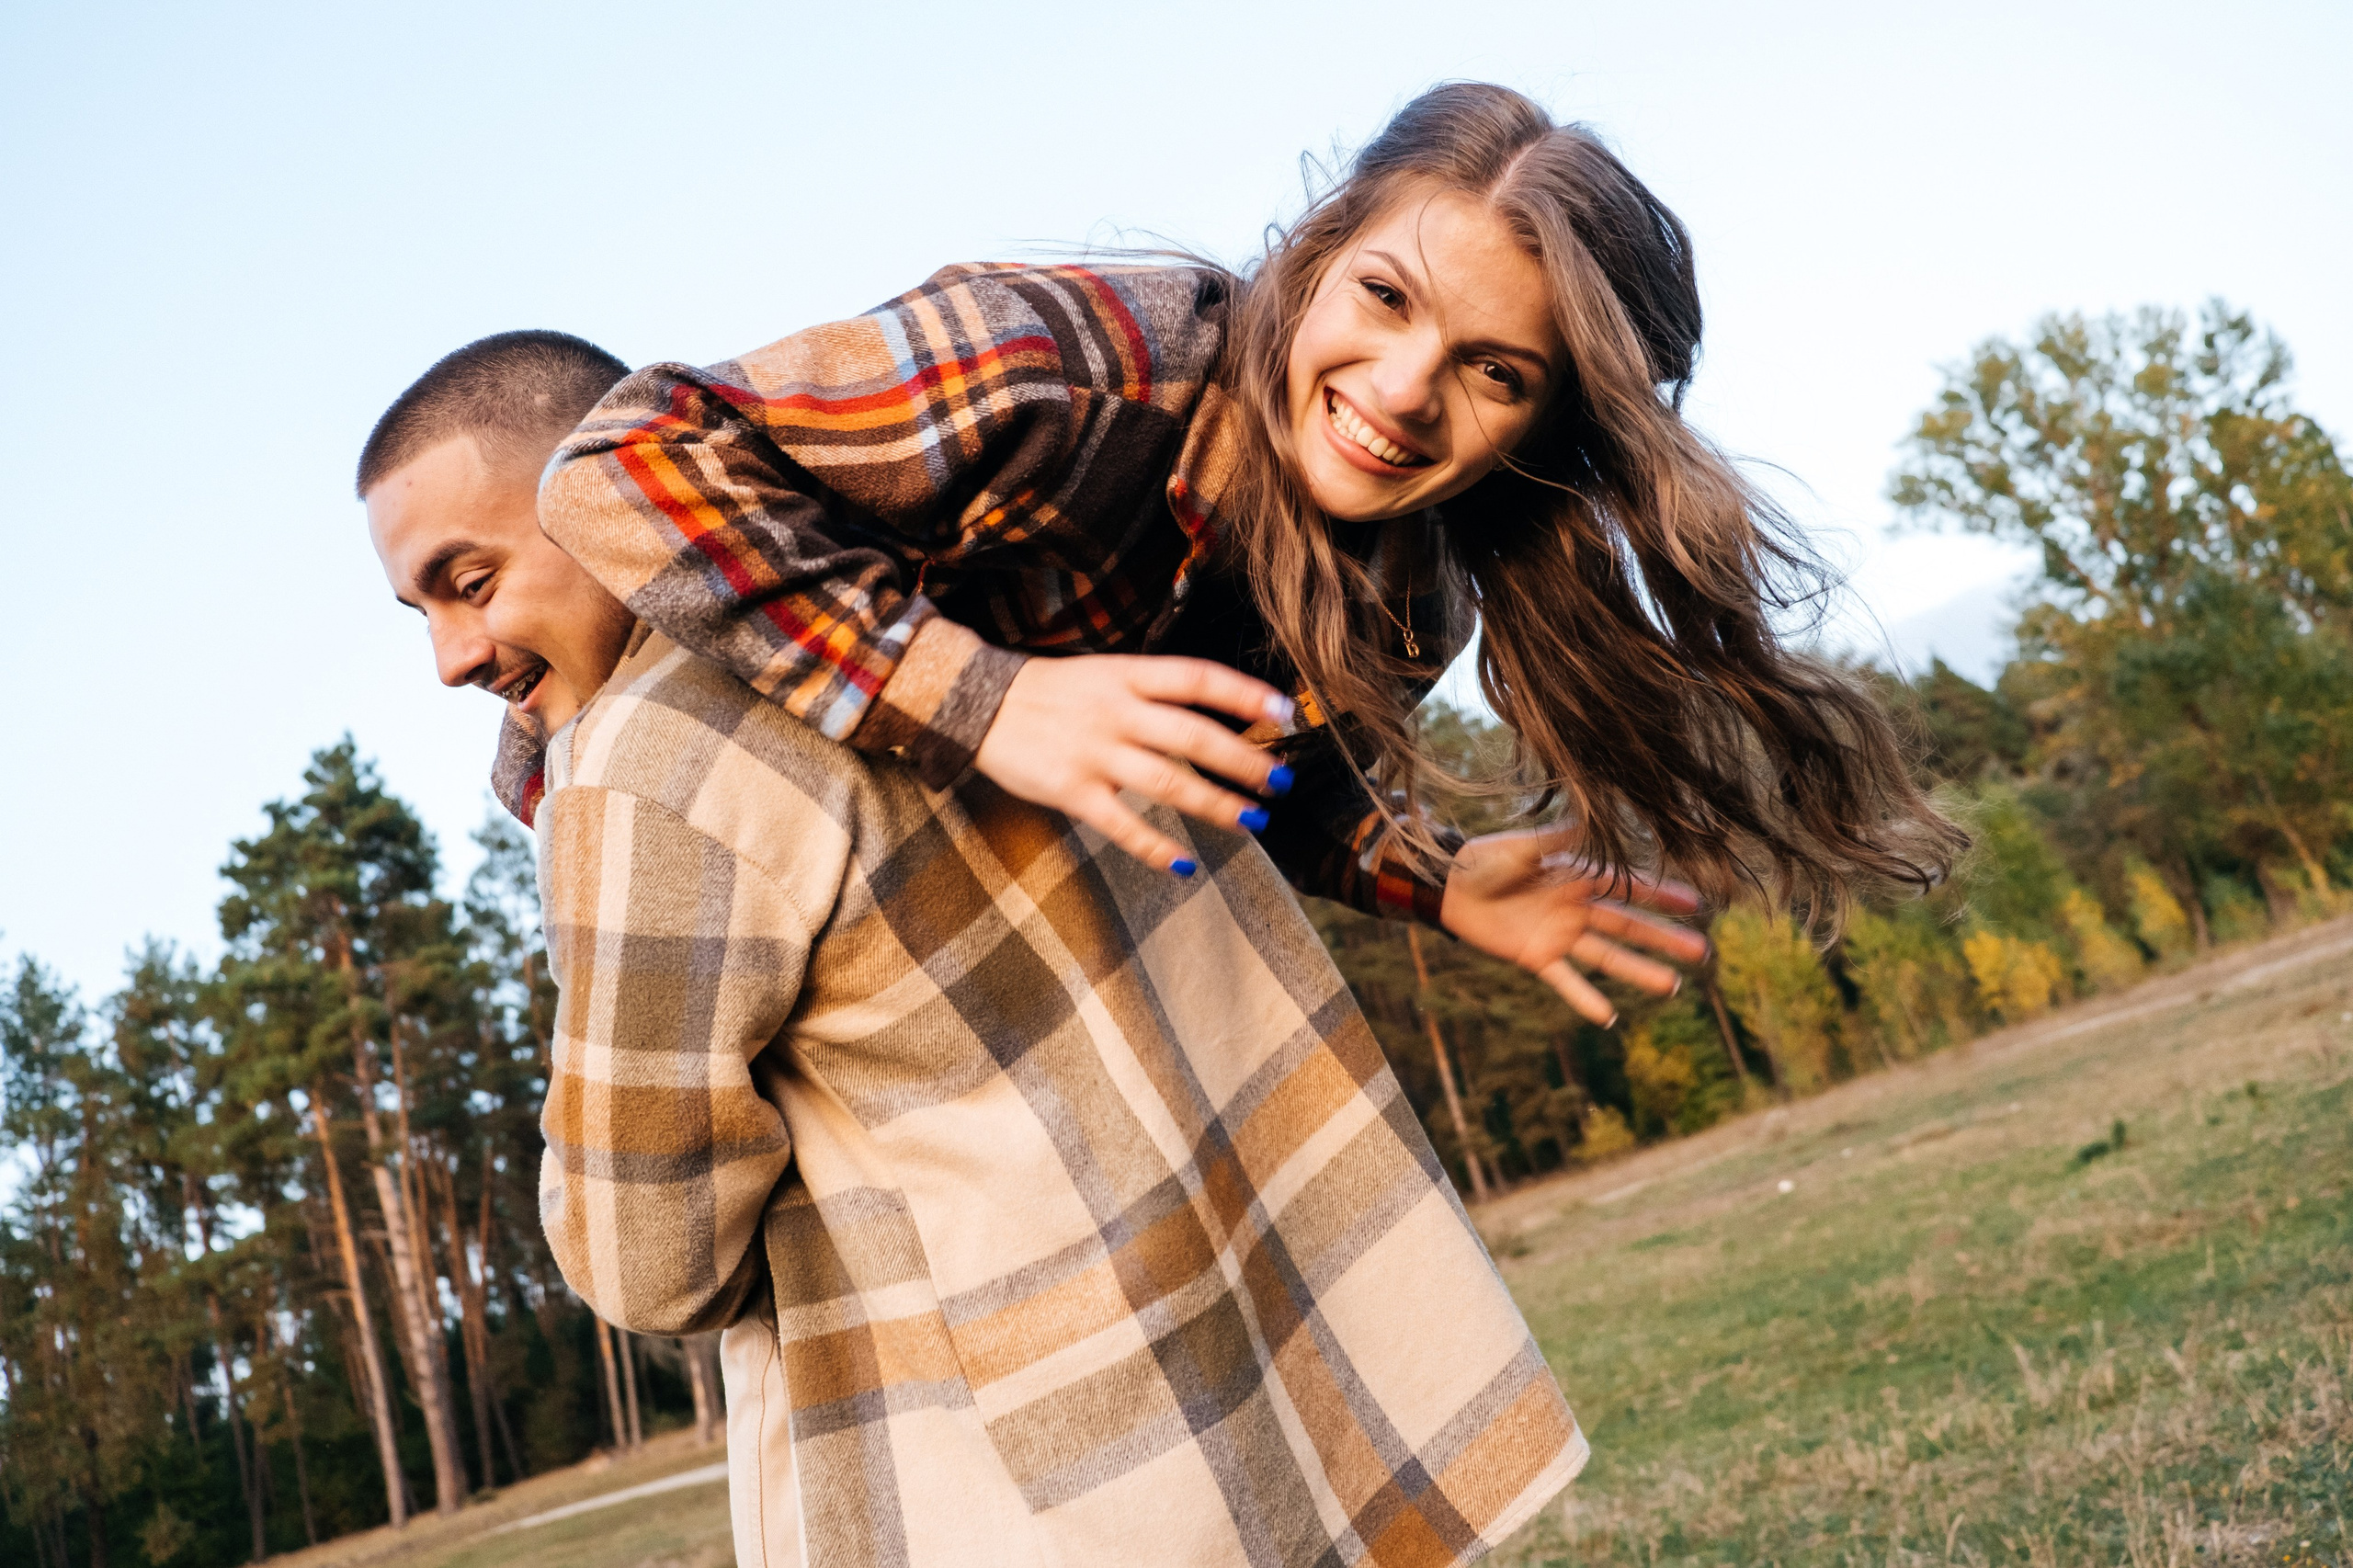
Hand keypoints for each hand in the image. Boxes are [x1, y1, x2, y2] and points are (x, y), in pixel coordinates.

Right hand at [972, 655, 1296, 873]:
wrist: (977, 703)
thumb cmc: (1052, 693)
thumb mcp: (1103, 674)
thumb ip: (1150, 692)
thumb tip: (1214, 716)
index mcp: (1126, 676)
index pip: (1196, 679)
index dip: (1243, 694)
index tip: (1283, 711)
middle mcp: (1115, 712)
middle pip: (1193, 736)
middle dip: (1243, 761)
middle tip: (1281, 780)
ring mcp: (1093, 752)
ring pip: (1168, 782)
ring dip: (1216, 804)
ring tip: (1252, 821)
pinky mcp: (1071, 791)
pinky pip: (1123, 825)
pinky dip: (1157, 848)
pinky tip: (1185, 864)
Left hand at [1439, 828, 1710, 1024]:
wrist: (1446, 885)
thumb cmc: (1483, 858)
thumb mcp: (1522, 847)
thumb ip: (1557, 838)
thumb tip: (1591, 815)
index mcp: (1578, 876)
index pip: (1629, 887)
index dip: (1663, 896)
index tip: (1698, 904)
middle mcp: (1576, 907)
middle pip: (1628, 925)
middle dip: (1664, 938)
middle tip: (1702, 953)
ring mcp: (1559, 935)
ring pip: (1608, 956)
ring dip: (1639, 971)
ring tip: (1672, 987)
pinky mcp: (1537, 957)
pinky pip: (1566, 981)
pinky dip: (1585, 999)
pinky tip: (1608, 1018)